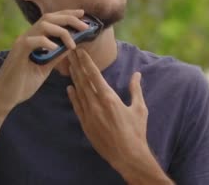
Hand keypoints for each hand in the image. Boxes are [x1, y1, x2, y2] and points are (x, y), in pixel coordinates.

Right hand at [0, 9, 88, 114]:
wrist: (5, 97)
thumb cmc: (23, 83)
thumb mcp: (45, 67)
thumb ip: (56, 56)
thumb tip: (72, 46)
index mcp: (34, 38)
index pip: (51, 19)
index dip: (67, 14)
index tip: (82, 14)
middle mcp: (27, 36)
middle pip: (49, 18)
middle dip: (69, 18)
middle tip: (85, 26)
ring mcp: (22, 42)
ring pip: (43, 25)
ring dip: (61, 32)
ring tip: (71, 44)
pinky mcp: (18, 52)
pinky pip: (33, 41)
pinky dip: (47, 42)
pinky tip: (56, 49)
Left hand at [67, 49, 152, 174]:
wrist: (127, 155)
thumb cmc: (136, 131)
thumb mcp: (139, 108)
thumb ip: (135, 90)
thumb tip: (137, 74)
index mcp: (109, 98)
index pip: (94, 75)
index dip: (86, 62)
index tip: (80, 52)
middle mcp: (96, 104)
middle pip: (83, 80)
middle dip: (77, 65)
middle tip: (70, 52)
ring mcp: (89, 115)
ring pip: (79, 92)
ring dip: (74, 78)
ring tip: (69, 66)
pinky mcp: (86, 125)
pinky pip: (77, 107)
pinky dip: (73, 96)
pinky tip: (69, 88)